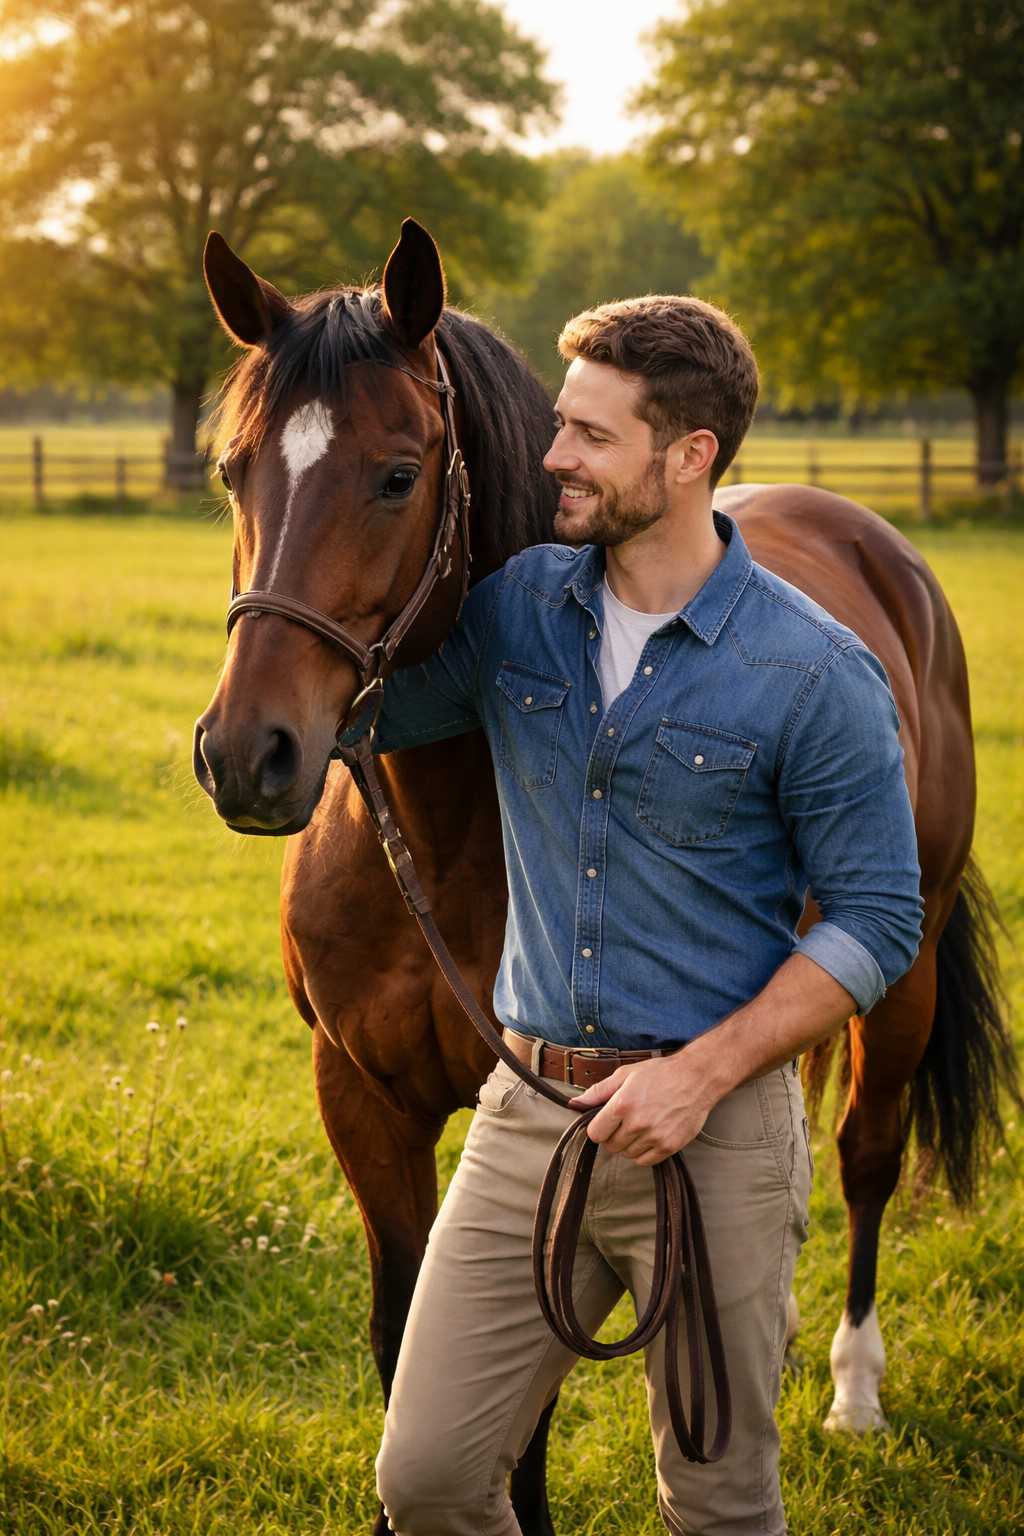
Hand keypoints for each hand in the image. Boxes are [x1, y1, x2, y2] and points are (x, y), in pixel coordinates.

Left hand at [573, 1055, 710, 1164]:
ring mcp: (654, 1136)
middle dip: (613, 1136)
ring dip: (628, 1144)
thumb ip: (598, 1091)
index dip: (598, 1128)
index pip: (595, 1134)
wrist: (696, 1078)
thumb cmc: (659, 1073)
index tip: (606, 1122)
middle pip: (610, 1146)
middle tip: (624, 1122)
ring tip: (639, 1126)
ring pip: (627, 1155)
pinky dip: (643, 1152)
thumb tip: (575, 1103)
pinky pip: (645, 1161)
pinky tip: (649, 1136)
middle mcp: (637, 1123)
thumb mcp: (625, 1074)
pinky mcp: (669, 1146)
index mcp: (622, 1104)